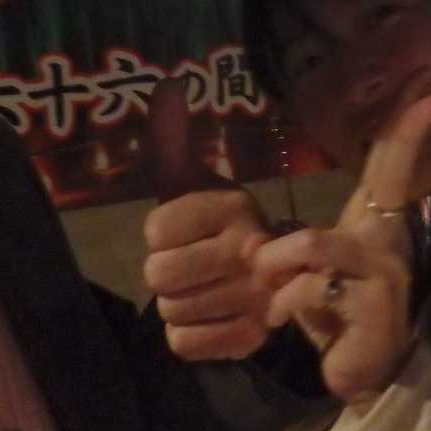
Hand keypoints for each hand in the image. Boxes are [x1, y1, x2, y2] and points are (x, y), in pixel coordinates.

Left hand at [142, 76, 274, 359]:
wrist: (274, 275)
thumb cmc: (215, 225)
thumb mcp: (192, 179)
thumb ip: (174, 138)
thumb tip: (165, 86)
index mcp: (233, 205)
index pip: (156, 230)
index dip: (159, 234)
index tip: (181, 231)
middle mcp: (250, 248)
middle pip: (160, 275)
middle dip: (164, 272)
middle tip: (187, 265)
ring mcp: (254, 297)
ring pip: (170, 311)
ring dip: (176, 303)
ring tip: (201, 289)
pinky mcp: (251, 338)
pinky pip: (184, 344)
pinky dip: (187, 335)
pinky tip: (207, 318)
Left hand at [253, 93, 430, 408]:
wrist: (362, 376)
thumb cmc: (336, 319)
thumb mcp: (312, 273)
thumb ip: (292, 249)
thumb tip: (255, 240)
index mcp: (376, 228)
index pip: (394, 170)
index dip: (410, 131)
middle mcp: (389, 244)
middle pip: (366, 190)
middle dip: (294, 237)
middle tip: (270, 267)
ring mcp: (387, 275)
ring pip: (314, 245)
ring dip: (278, 271)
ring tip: (272, 294)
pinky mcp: (376, 308)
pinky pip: (314, 289)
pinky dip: (284, 304)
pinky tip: (282, 322)